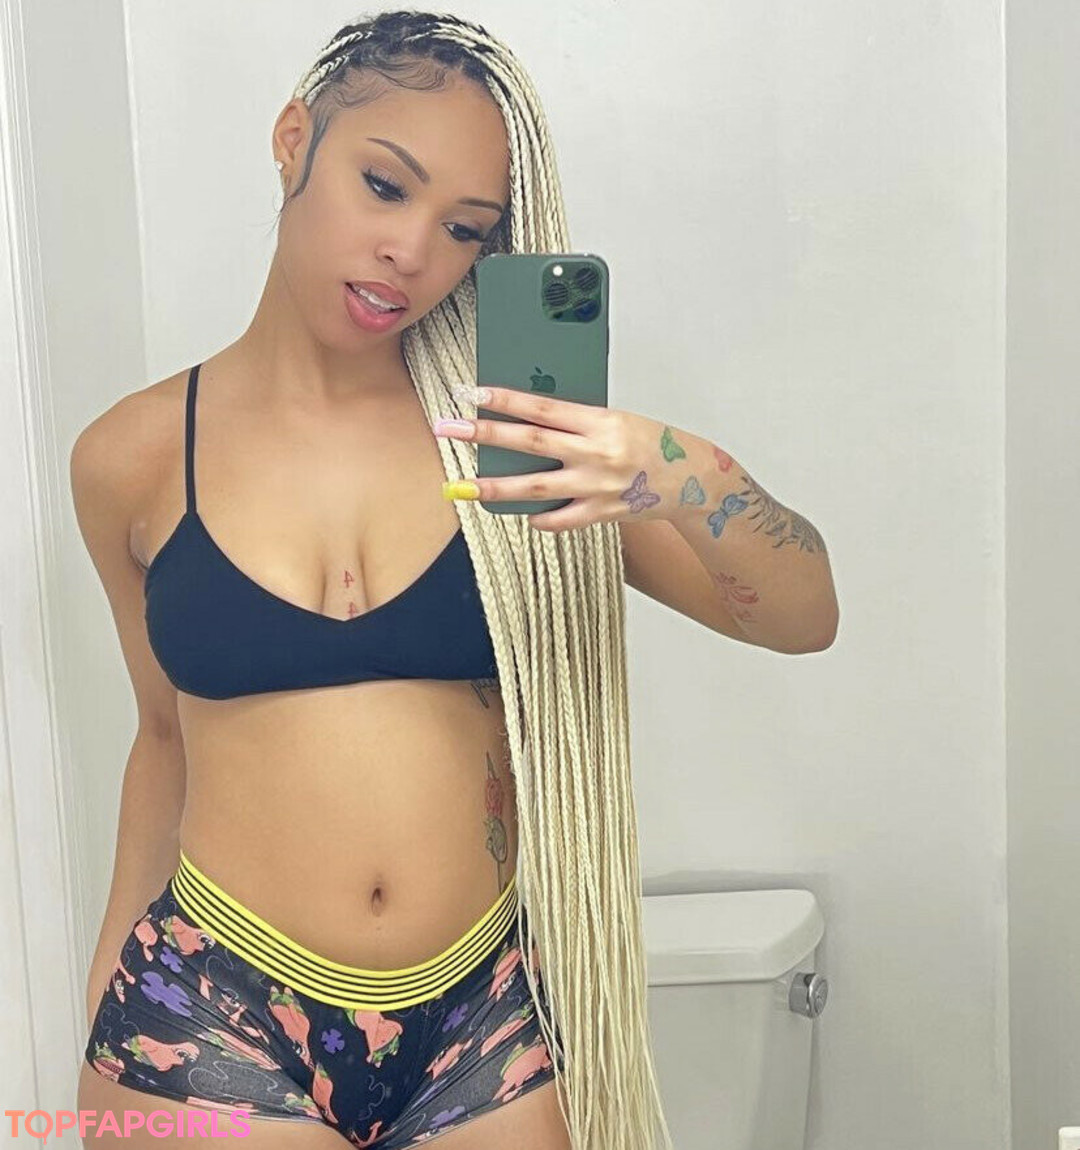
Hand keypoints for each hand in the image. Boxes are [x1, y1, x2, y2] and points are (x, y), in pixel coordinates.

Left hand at [433, 385, 690, 531]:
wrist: (693, 479)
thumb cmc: (654, 443)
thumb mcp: (616, 420)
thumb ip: (576, 422)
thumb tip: (529, 420)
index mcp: (600, 421)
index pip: (542, 407)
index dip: (505, 400)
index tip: (472, 394)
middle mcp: (595, 453)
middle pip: (529, 443)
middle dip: (484, 436)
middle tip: (448, 429)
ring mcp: (597, 487)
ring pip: (535, 488)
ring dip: (495, 489)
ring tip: (462, 487)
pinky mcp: (602, 514)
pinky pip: (561, 520)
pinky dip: (540, 519)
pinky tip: (523, 516)